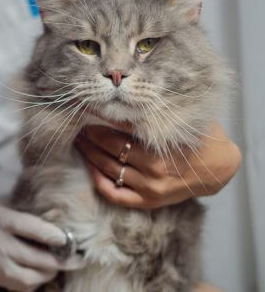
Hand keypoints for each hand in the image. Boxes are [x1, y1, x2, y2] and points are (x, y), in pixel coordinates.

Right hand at [0, 203, 84, 291]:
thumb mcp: (3, 207)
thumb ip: (26, 214)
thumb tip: (58, 223)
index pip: (30, 228)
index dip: (53, 235)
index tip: (70, 239)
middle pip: (35, 257)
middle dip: (61, 260)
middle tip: (78, 259)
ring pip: (31, 277)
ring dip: (50, 273)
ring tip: (61, 266)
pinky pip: (23, 286)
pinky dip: (37, 281)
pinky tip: (44, 273)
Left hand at [76, 121, 240, 208]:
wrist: (218, 168)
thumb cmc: (199, 138)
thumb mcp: (182, 120)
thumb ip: (157, 113)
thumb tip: (127, 95)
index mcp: (162, 145)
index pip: (121, 127)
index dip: (101, 117)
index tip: (88, 108)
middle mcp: (154, 168)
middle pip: (111, 147)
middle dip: (91, 134)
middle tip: (79, 124)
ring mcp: (149, 187)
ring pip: (109, 168)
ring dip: (89, 153)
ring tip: (79, 141)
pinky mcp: (147, 201)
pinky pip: (115, 194)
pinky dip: (99, 181)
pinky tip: (89, 167)